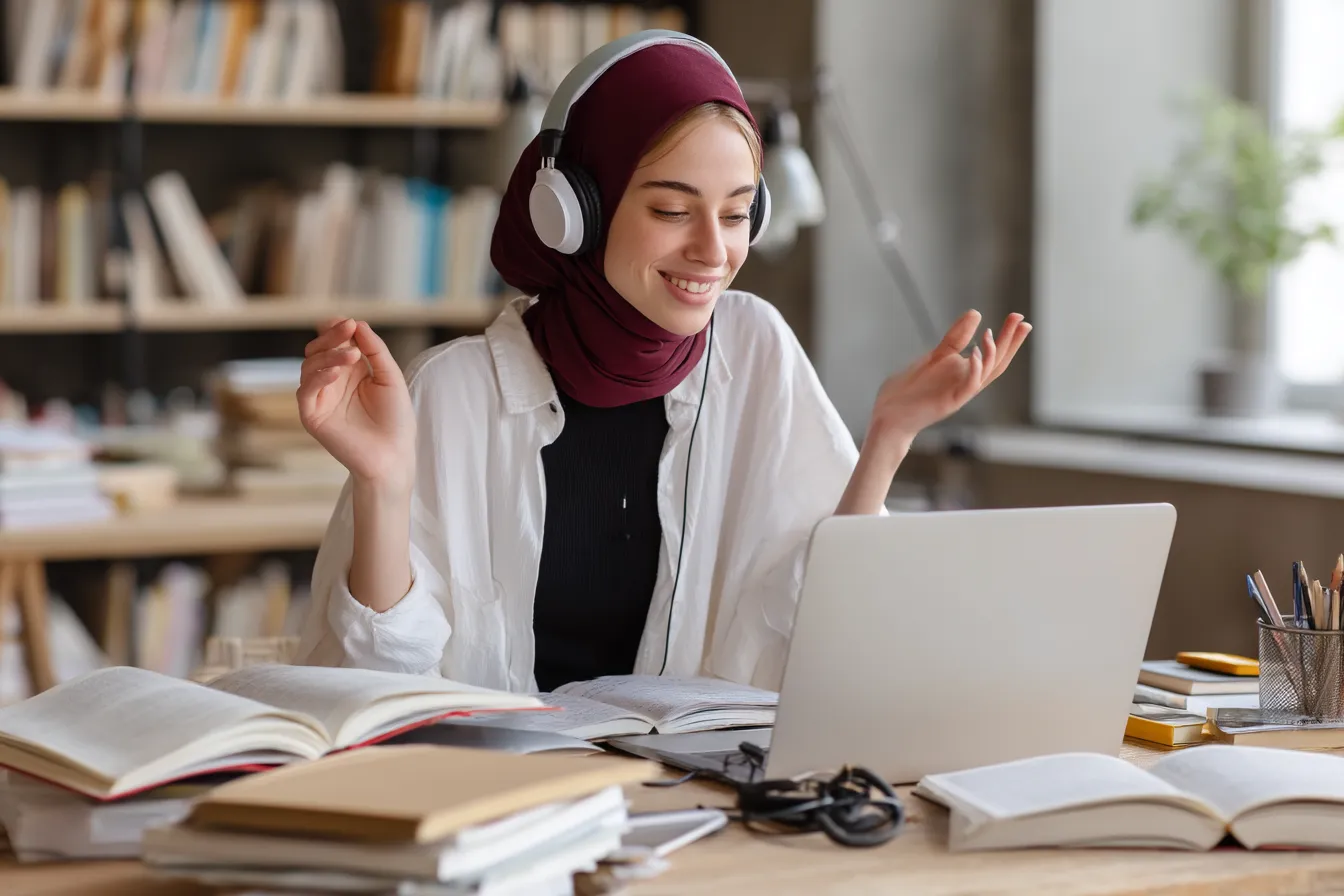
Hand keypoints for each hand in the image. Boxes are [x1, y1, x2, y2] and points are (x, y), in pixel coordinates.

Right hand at [297, 318, 415, 489]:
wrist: (393, 455)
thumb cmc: (395, 419)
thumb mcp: (390, 377)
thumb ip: (375, 350)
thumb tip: (358, 323)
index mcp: (351, 371)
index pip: (335, 343)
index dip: (337, 330)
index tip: (348, 322)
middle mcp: (332, 381)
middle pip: (319, 350)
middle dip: (331, 337)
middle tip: (347, 329)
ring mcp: (320, 398)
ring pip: (310, 366)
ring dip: (329, 356)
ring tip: (352, 356)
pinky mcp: (312, 415)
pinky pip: (305, 391)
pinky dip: (318, 377)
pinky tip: (336, 373)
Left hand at [866, 310, 1030, 456]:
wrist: (887, 416)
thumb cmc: (907, 390)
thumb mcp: (934, 356)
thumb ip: (955, 338)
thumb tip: (976, 313)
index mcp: (963, 372)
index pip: (992, 354)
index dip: (1008, 338)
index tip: (1019, 317)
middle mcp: (965, 383)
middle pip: (997, 362)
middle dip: (1010, 341)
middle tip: (1022, 319)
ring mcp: (958, 393)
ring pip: (986, 374)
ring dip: (991, 354)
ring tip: (990, 334)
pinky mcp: (949, 402)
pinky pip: (968, 386)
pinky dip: (974, 370)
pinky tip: (973, 353)